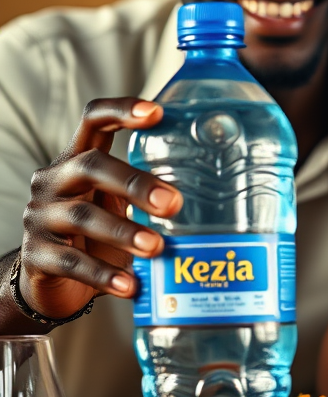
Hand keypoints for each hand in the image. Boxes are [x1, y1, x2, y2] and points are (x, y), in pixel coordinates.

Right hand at [19, 98, 182, 319]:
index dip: (121, 110)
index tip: (157, 112)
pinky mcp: (35, 255)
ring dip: (124, 231)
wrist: (51, 280)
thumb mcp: (121, 206)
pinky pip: (71, 262)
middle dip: (135, 182)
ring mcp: (40, 217)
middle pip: (91, 165)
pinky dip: (104, 274)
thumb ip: (153, 197)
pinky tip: (130, 285)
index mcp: (79, 159)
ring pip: (82, 216)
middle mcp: (55, 180)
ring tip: (157, 247)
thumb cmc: (98, 234)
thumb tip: (222, 204)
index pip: (94, 120)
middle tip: (173, 203)